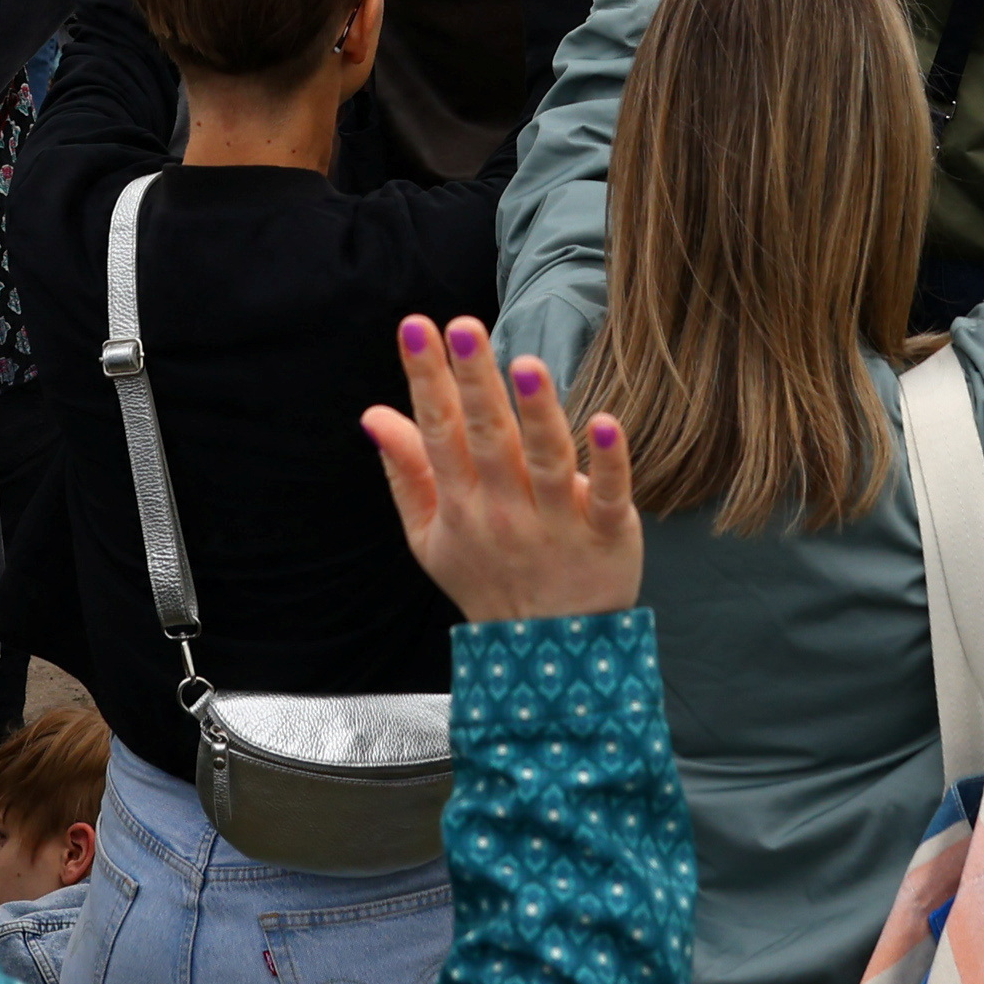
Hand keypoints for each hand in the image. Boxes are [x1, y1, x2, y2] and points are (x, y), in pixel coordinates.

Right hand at [360, 315, 637, 626]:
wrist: (546, 657)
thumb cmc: (487, 580)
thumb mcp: (431, 535)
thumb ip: (405, 471)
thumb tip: (374, 413)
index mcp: (461, 503)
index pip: (440, 431)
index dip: (427, 379)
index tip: (416, 328)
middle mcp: (505, 508)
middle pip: (488, 438)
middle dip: (474, 381)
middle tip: (464, 326)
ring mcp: (557, 521)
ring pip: (545, 459)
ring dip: (536, 413)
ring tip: (526, 365)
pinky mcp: (607, 531)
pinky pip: (607, 493)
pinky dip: (609, 461)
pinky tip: (606, 423)